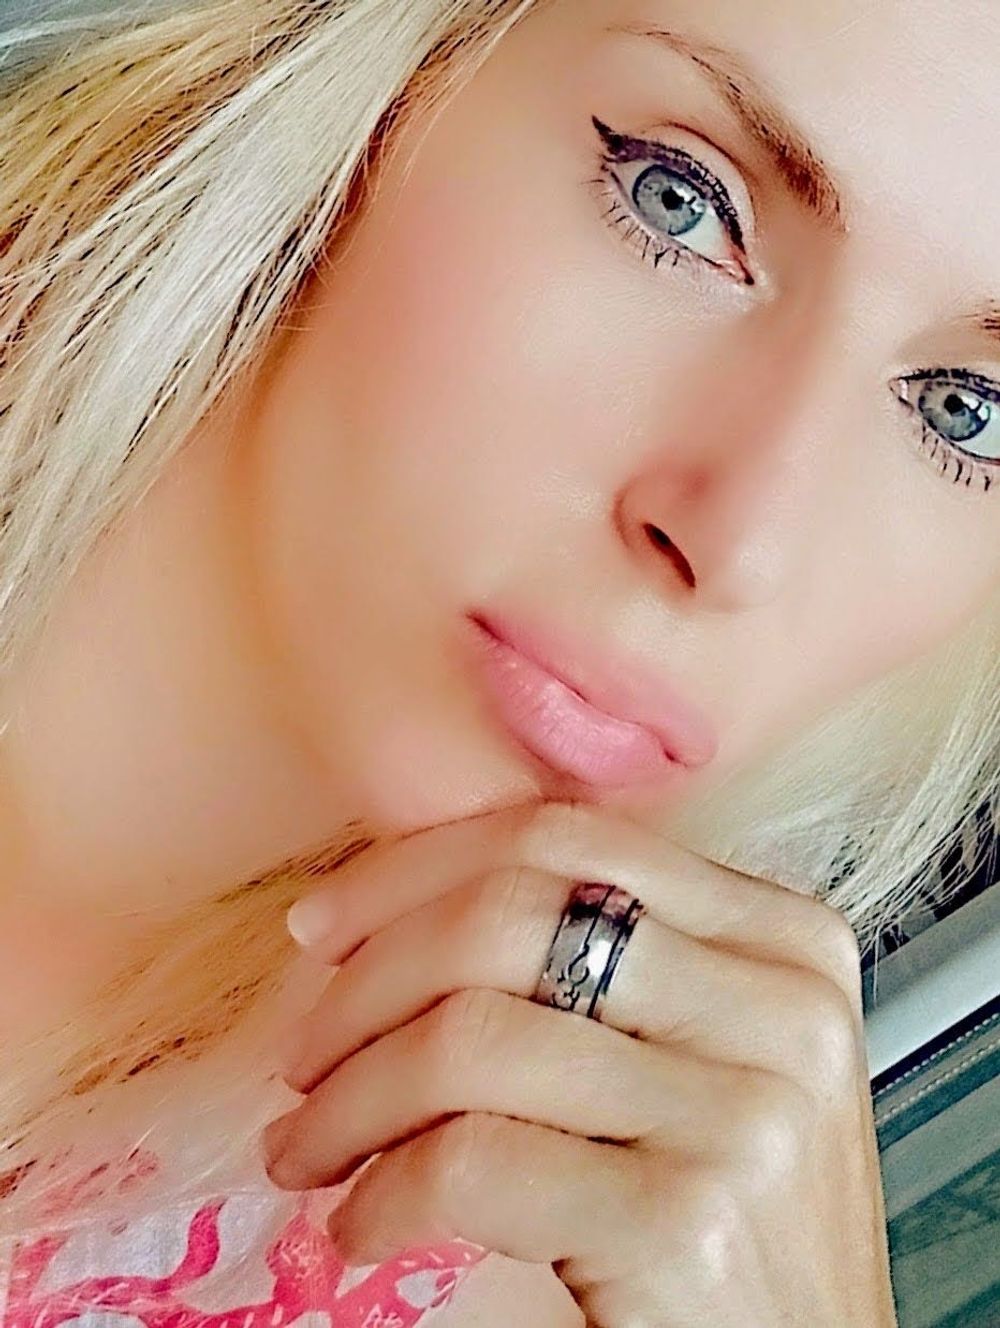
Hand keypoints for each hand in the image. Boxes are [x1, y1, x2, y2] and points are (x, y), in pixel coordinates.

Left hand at [260, 800, 897, 1327]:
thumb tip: (386, 915)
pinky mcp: (686, 1224)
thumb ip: (603, 961)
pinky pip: (470, 1163)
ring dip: (350, 1099)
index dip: (414, 870)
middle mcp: (778, 1005)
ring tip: (312, 1146)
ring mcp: (741, 1113)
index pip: (563, 839)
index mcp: (781, 936)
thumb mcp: (700, 1052)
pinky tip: (365, 1223)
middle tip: (306, 1057)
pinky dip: (384, 1191)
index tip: (321, 927)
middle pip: (505, 919)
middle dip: (364, 986)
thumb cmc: (733, 1207)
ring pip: (469, 1037)